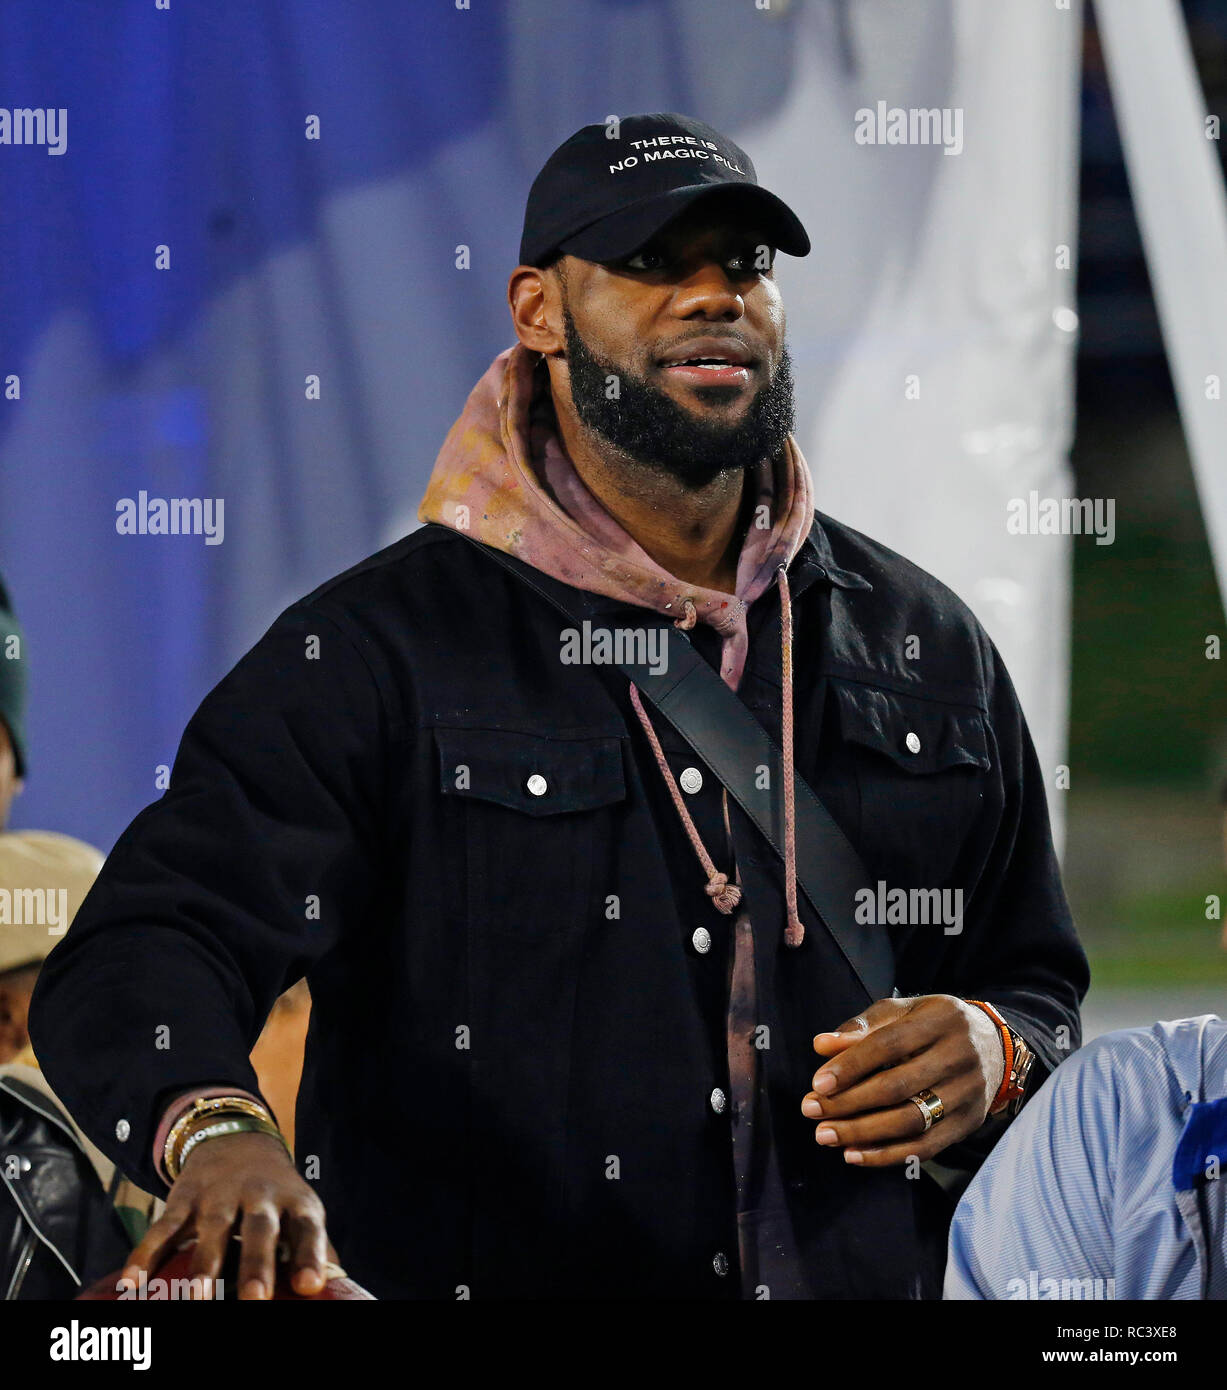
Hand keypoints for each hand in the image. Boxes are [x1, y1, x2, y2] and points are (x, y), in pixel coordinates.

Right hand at [122, 1130, 334, 1299]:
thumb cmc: (274, 1193)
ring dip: (204, 1265)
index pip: (307, 1227)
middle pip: (260, 1229)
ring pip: (212, 1230)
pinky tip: (133, 1284)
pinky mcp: (184, 1198)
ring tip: (200, 1299)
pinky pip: (163, 1228)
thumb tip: (334, 1289)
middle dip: (256, 1264)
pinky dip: (145, 1255)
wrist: (235, 1138)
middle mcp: (259, 1196)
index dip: (310, 1255)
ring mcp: (219, 1196)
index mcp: (294, 1200)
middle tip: (254, 1298)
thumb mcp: (299, 1209)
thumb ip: (310, 1247)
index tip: (309, 1286)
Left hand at [800, 995, 1005, 1166]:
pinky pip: (925, 1147)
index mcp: (941, 1019)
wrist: (994, 1046)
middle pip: (897, 1087)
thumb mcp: (902, 1012)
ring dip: (862, 1133)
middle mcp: (960, 1056)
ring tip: (824, 1135)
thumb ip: (862, 1027)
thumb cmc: (931, 1025)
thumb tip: (821, 1045)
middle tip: (811, 1110)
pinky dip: (886, 1155)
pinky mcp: (969, 1124)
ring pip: (910, 1121)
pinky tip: (853, 1154)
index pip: (889, 1044)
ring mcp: (968, 1093)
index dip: (851, 1065)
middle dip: (849, 1102)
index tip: (817, 1083)